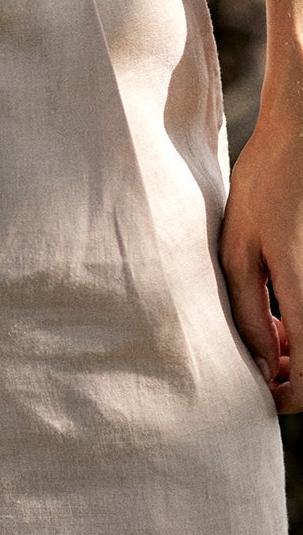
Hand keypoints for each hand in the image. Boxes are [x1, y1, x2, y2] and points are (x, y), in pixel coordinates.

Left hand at [219, 103, 302, 413]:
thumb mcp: (238, 248)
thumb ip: (248, 311)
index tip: (260, 391)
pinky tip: (279, 309)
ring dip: (298, 349)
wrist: (302, 137)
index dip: (289, 397)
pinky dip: (302, 323)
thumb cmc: (264, 185)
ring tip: (265, 328)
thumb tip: (263, 362)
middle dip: (292, 374)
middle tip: (258, 357)